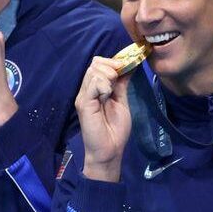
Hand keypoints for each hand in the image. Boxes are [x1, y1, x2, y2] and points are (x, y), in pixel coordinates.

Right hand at [75, 56, 132, 181]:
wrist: (109, 150)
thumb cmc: (115, 129)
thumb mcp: (121, 101)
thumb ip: (121, 84)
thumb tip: (129, 66)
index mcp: (95, 89)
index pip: (98, 64)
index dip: (112, 62)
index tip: (125, 68)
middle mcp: (86, 90)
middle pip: (95, 64)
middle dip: (111, 67)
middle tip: (118, 80)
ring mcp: (83, 96)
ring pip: (94, 72)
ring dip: (108, 76)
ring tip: (112, 91)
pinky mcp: (83, 104)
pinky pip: (93, 84)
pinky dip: (104, 86)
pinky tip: (107, 95)